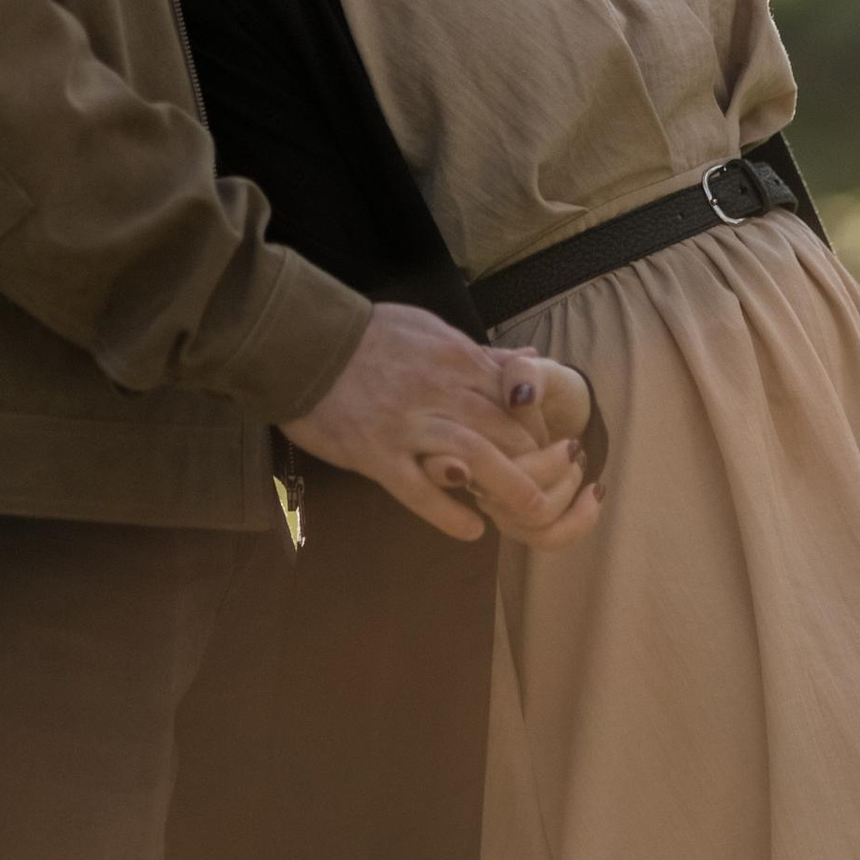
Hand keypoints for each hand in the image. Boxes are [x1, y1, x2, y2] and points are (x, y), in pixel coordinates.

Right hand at [285, 304, 591, 543]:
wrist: (303, 341)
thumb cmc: (367, 335)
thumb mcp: (430, 329)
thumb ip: (480, 351)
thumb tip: (529, 358)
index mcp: (455, 358)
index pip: (514, 395)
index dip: (539, 425)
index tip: (551, 446)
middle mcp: (439, 391)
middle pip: (503, 429)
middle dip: (536, 460)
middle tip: (556, 486)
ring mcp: (408, 425)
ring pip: (474, 457)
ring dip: (511, 488)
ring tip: (536, 513)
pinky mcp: (375, 454)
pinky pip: (418, 489)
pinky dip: (448, 512)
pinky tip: (472, 530)